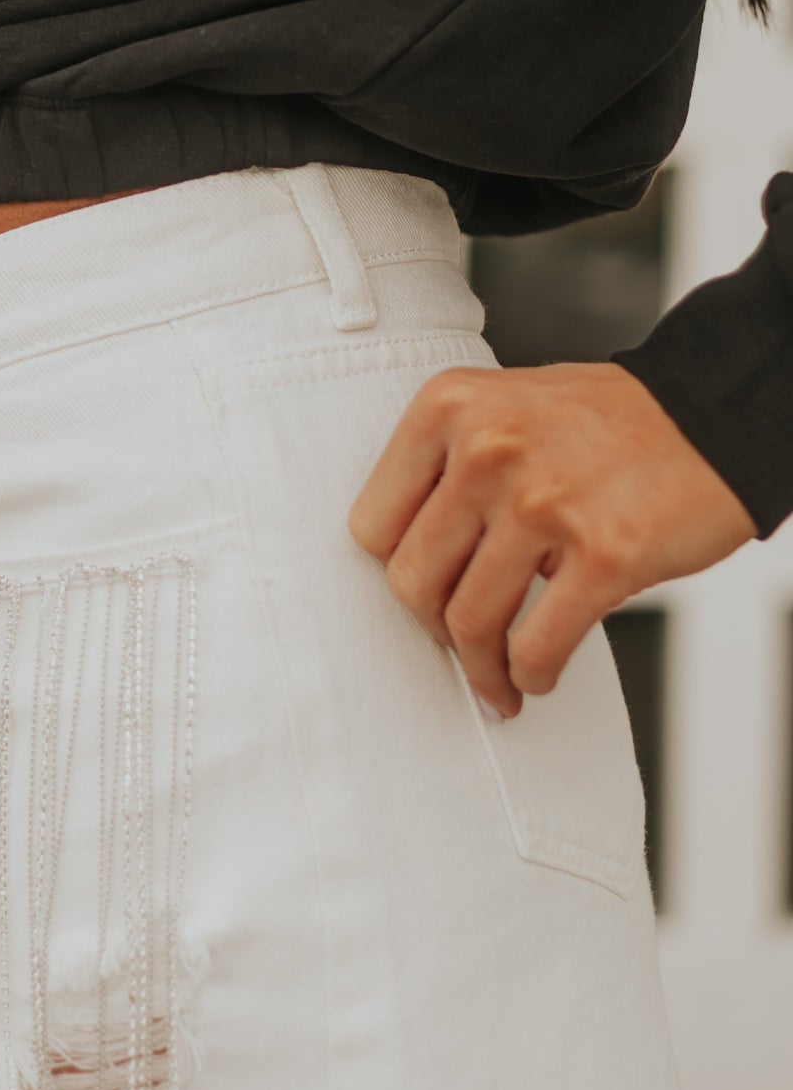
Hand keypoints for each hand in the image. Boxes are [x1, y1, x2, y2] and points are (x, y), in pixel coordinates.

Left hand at [346, 359, 756, 718]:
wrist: (715, 415)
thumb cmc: (608, 422)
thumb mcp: (505, 408)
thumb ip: (448, 467)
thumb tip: (406, 562)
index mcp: (450, 408)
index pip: (374, 526)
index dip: (398, 571)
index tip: (425, 592)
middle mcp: (488, 449)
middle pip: (413, 582)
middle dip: (434, 630)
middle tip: (461, 645)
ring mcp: (544, 501)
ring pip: (470, 622)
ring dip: (482, 669)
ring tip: (498, 681)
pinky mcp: (603, 553)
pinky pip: (537, 645)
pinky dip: (530, 676)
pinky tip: (537, 677)